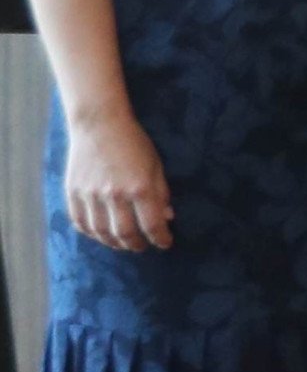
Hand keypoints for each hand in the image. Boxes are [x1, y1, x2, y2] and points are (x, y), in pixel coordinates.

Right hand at [63, 113, 172, 250]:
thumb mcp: (156, 165)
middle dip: (136, 245)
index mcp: (140, 187)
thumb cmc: (133, 143)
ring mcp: (91, 194)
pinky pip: (80, 222)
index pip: (152, 224)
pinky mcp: (73, 192)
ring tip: (122, 243)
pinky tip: (100, 234)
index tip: (165, 243)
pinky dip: (91, 233)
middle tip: (142, 247)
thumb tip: (168, 217)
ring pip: (101, 231)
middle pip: (125, 233)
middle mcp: (114, 194)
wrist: (99, 124)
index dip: (160, 238)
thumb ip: (161, 192)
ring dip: (113, 243)